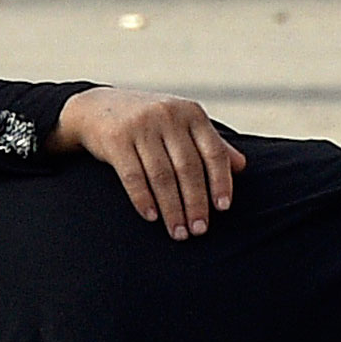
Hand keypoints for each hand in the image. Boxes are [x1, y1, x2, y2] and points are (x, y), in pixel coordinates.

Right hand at [55, 87, 244, 238]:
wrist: (99, 108)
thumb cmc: (152, 123)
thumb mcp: (182, 124)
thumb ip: (210, 143)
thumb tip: (241, 166)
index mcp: (192, 113)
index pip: (213, 151)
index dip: (221, 181)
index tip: (223, 208)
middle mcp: (169, 116)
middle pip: (188, 168)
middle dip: (196, 203)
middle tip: (199, 231)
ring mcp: (141, 126)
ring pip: (162, 176)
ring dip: (172, 209)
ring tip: (178, 232)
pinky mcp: (117, 139)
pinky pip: (133, 175)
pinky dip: (143, 199)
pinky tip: (152, 218)